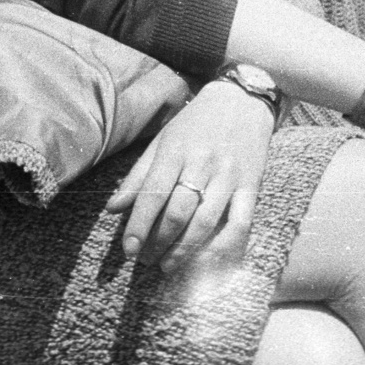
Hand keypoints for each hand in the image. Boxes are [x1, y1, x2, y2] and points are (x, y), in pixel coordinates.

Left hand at [105, 79, 273, 272]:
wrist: (243, 98)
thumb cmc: (197, 122)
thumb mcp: (163, 140)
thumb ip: (139, 175)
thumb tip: (112, 208)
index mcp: (176, 150)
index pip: (153, 194)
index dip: (139, 226)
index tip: (128, 250)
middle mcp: (203, 163)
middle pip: (178, 213)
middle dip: (159, 242)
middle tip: (146, 260)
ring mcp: (230, 176)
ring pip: (206, 222)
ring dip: (185, 250)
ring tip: (168, 266)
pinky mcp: (252, 186)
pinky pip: (240, 224)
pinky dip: (224, 247)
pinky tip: (207, 261)